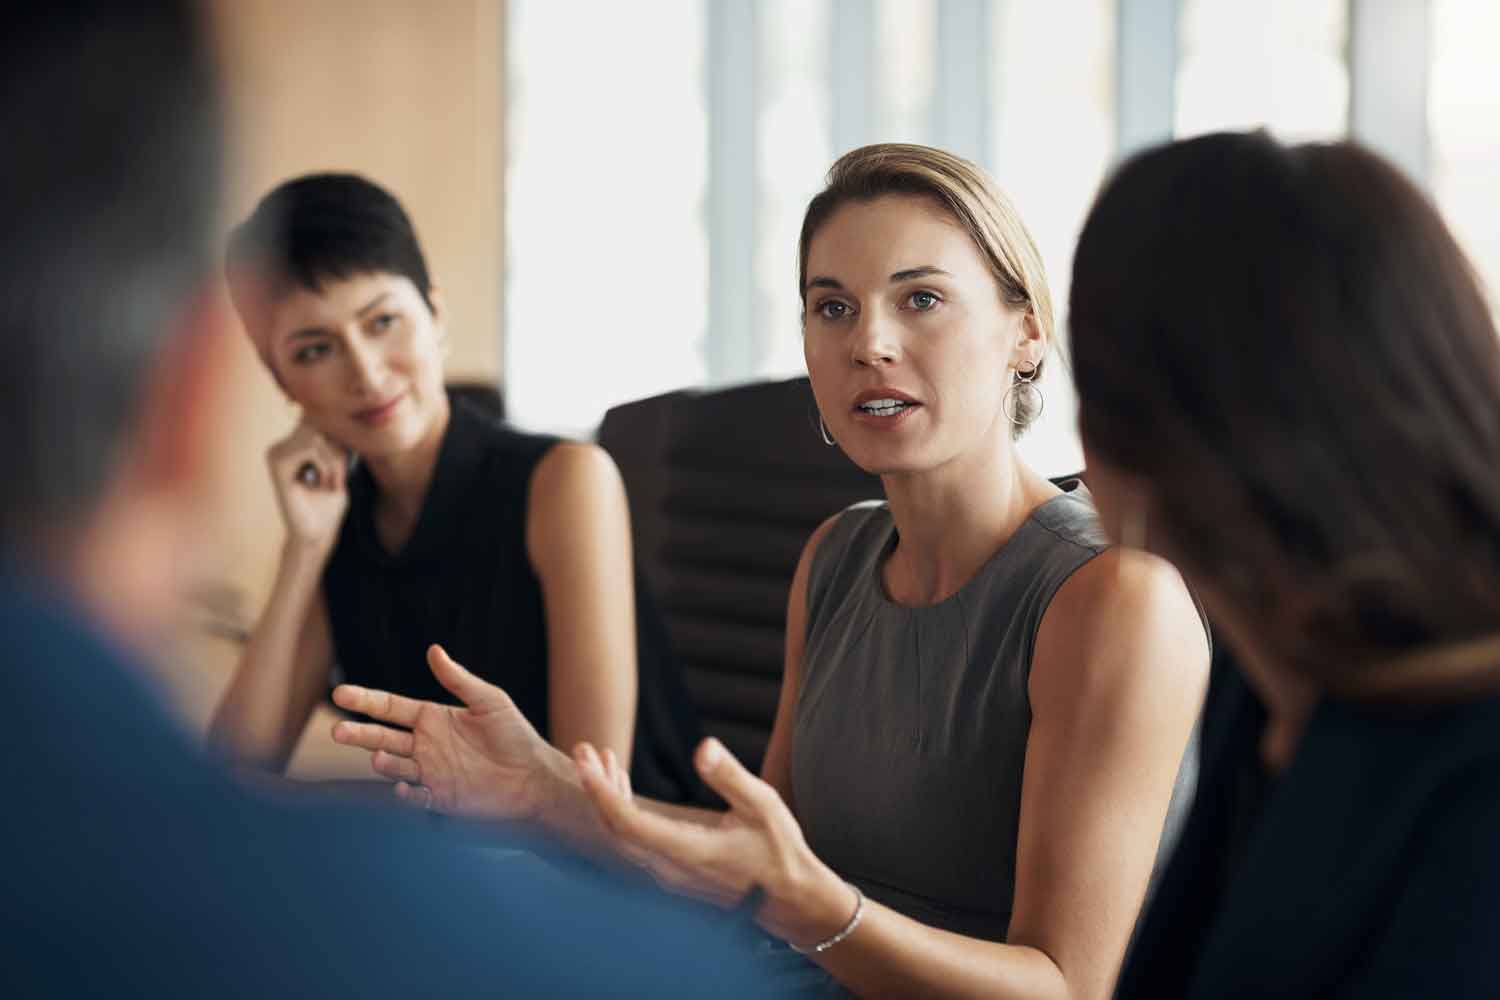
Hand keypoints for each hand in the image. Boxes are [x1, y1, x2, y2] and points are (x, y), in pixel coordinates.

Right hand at [267, 420, 348, 548]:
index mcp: (293, 444)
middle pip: (317, 422)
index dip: (338, 438)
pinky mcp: (277, 465)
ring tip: (333, 481)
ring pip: (315, 434)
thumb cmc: (329, 504)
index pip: (319, 419)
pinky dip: (327, 465)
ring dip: (334, 459)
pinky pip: (309, 447)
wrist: (318, 534)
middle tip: (340, 475)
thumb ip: (336, 441)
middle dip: (337, 448)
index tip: (344, 465)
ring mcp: (275, 453)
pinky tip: (324, 485)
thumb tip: (341, 413)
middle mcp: (281, 445)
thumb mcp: (339, 466)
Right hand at [330, 644, 562, 819]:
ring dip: (383, 762)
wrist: (535, 777)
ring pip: (394, 766)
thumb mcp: (489, 701)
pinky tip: (404, 787)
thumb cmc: (515, 735)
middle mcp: (425, 745)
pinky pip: (414, 796)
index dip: (366, 699)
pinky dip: (405, 793)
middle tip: (337, 732)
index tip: (340, 692)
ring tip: (377, 756)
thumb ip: (459, 680)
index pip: (390, 707)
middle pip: (382, 737)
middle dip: (359, 734)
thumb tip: (433, 650)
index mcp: (432, 717)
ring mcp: (429, 772)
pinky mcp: (439, 797)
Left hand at [575, 737, 855, 949]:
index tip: (585, 761)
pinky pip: (633, 842)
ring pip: (622, 836)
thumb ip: (729, 776)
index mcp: (688, 851)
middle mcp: (670, 869)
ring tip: (601, 758)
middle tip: (584, 750)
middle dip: (596, 788)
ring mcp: (668, 875)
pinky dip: (621, 810)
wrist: (791, 899)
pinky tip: (622, 785)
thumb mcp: (763, 805)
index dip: (601, 792)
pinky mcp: (671, 873)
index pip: (628, 824)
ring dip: (607, 797)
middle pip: (615, 830)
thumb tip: (703, 747)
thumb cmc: (780, 851)